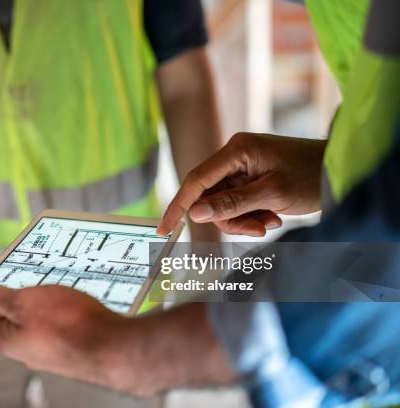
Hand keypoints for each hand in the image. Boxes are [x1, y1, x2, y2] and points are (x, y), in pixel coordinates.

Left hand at [0, 266, 142, 393]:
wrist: (112, 348)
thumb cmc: (67, 323)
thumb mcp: (24, 303)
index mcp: (7, 339)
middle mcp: (24, 349)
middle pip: (8, 315)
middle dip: (11, 289)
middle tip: (22, 267)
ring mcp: (47, 351)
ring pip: (33, 319)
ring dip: (36, 297)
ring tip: (48, 277)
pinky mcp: (68, 349)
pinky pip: (54, 324)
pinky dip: (54, 307)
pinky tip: (68, 296)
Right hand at [158, 132, 325, 235]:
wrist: (340, 170)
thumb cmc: (312, 177)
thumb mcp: (271, 195)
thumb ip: (231, 204)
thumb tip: (195, 214)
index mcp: (237, 150)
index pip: (196, 180)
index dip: (178, 206)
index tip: (164, 229)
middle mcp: (235, 155)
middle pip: (210, 195)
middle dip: (229, 218)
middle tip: (256, 230)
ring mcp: (242, 166)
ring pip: (224, 203)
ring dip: (243, 219)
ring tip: (270, 222)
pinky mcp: (250, 176)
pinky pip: (237, 201)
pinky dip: (251, 214)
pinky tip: (272, 216)